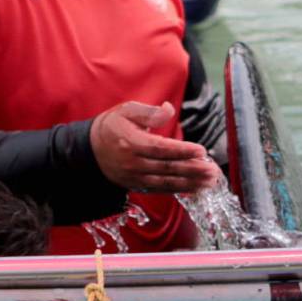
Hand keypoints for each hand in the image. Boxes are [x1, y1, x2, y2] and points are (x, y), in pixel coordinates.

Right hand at [89, 101, 221, 193]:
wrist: (89, 150)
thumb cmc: (111, 127)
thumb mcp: (126, 111)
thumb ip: (149, 112)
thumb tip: (169, 109)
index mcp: (131, 143)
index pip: (161, 149)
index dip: (183, 151)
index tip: (201, 151)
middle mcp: (134, 163)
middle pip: (168, 168)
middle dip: (193, 170)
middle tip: (213, 170)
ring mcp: (135, 177)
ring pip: (167, 182)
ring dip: (191, 183)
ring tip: (210, 181)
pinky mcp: (137, 186)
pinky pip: (161, 189)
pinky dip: (180, 190)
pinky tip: (196, 189)